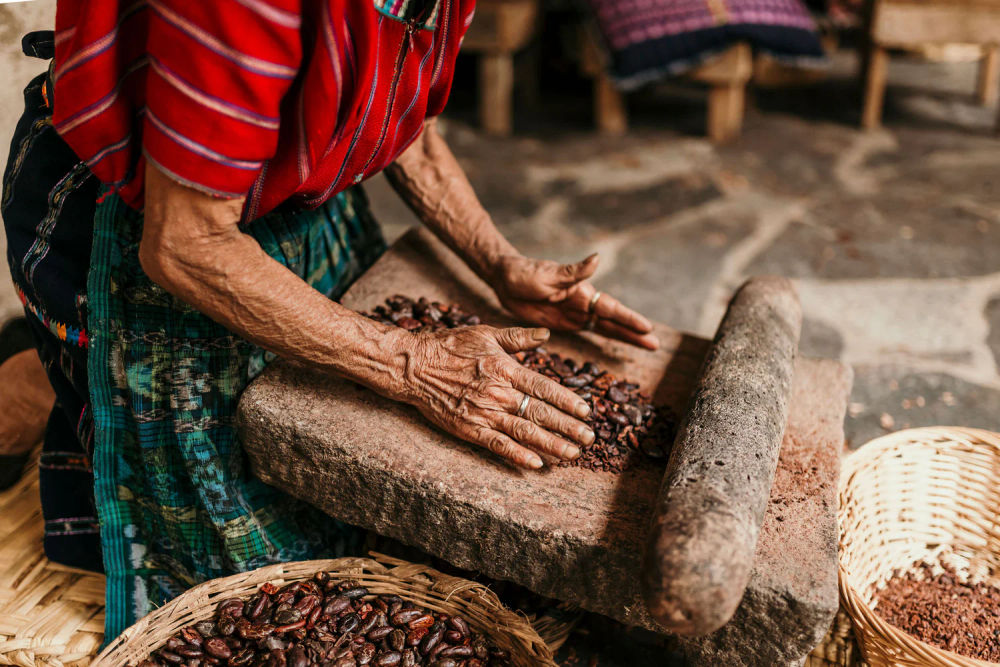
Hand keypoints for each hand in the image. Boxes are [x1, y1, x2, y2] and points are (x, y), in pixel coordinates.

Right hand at [395, 325, 594, 468]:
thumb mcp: (487, 333)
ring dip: (551, 445)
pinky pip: (498, 445)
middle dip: (568, 428)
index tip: (586, 412)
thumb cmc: (450, 346)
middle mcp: (499, 392)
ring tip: (572, 455)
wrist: (414, 366)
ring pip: (525, 432)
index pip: (545, 388)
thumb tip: (546, 334)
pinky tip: (536, 465)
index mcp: (506, 368)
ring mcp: (484, 413)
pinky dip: (518, 455)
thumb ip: (519, 337)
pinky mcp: (469, 429)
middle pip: (541, 413)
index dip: (568, 401)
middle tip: (590, 439)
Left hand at [491, 254, 658, 349]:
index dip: (628, 319)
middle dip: (634, 333)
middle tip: (656, 345)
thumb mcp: (548, 274)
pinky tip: (620, 343)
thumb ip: (574, 271)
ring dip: (626, 337)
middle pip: (613, 321)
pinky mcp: (565, 323)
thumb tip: (598, 258)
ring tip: (647, 346)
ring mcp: (576, 314)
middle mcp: (583, 303)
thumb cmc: (524, 273)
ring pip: (606, 328)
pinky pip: (588, 332)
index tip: (647, 328)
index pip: (610, 308)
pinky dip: (605, 338)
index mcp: (581, 292)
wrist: (504, 280)